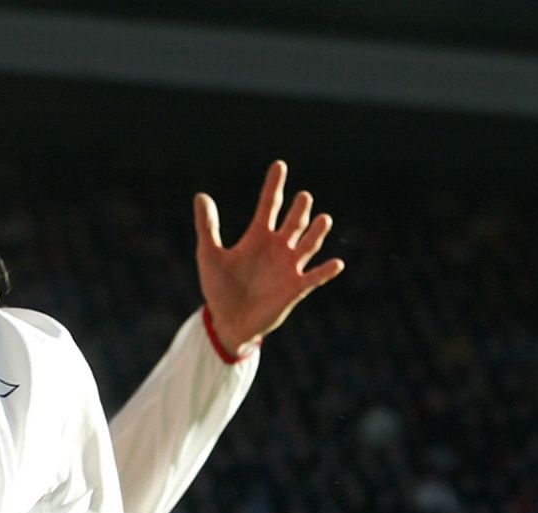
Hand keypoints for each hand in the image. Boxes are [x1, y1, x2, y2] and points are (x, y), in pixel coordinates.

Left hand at [194, 160, 343, 357]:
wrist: (227, 323)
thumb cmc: (219, 289)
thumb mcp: (210, 255)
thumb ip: (207, 227)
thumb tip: (201, 195)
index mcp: (257, 237)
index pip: (269, 205)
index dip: (274, 186)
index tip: (279, 165)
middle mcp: (277, 248)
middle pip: (294, 221)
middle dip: (299, 210)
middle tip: (303, 197)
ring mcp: (288, 267)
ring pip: (308, 244)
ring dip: (316, 233)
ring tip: (323, 219)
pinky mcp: (295, 288)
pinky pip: (314, 278)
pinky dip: (325, 271)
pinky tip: (336, 263)